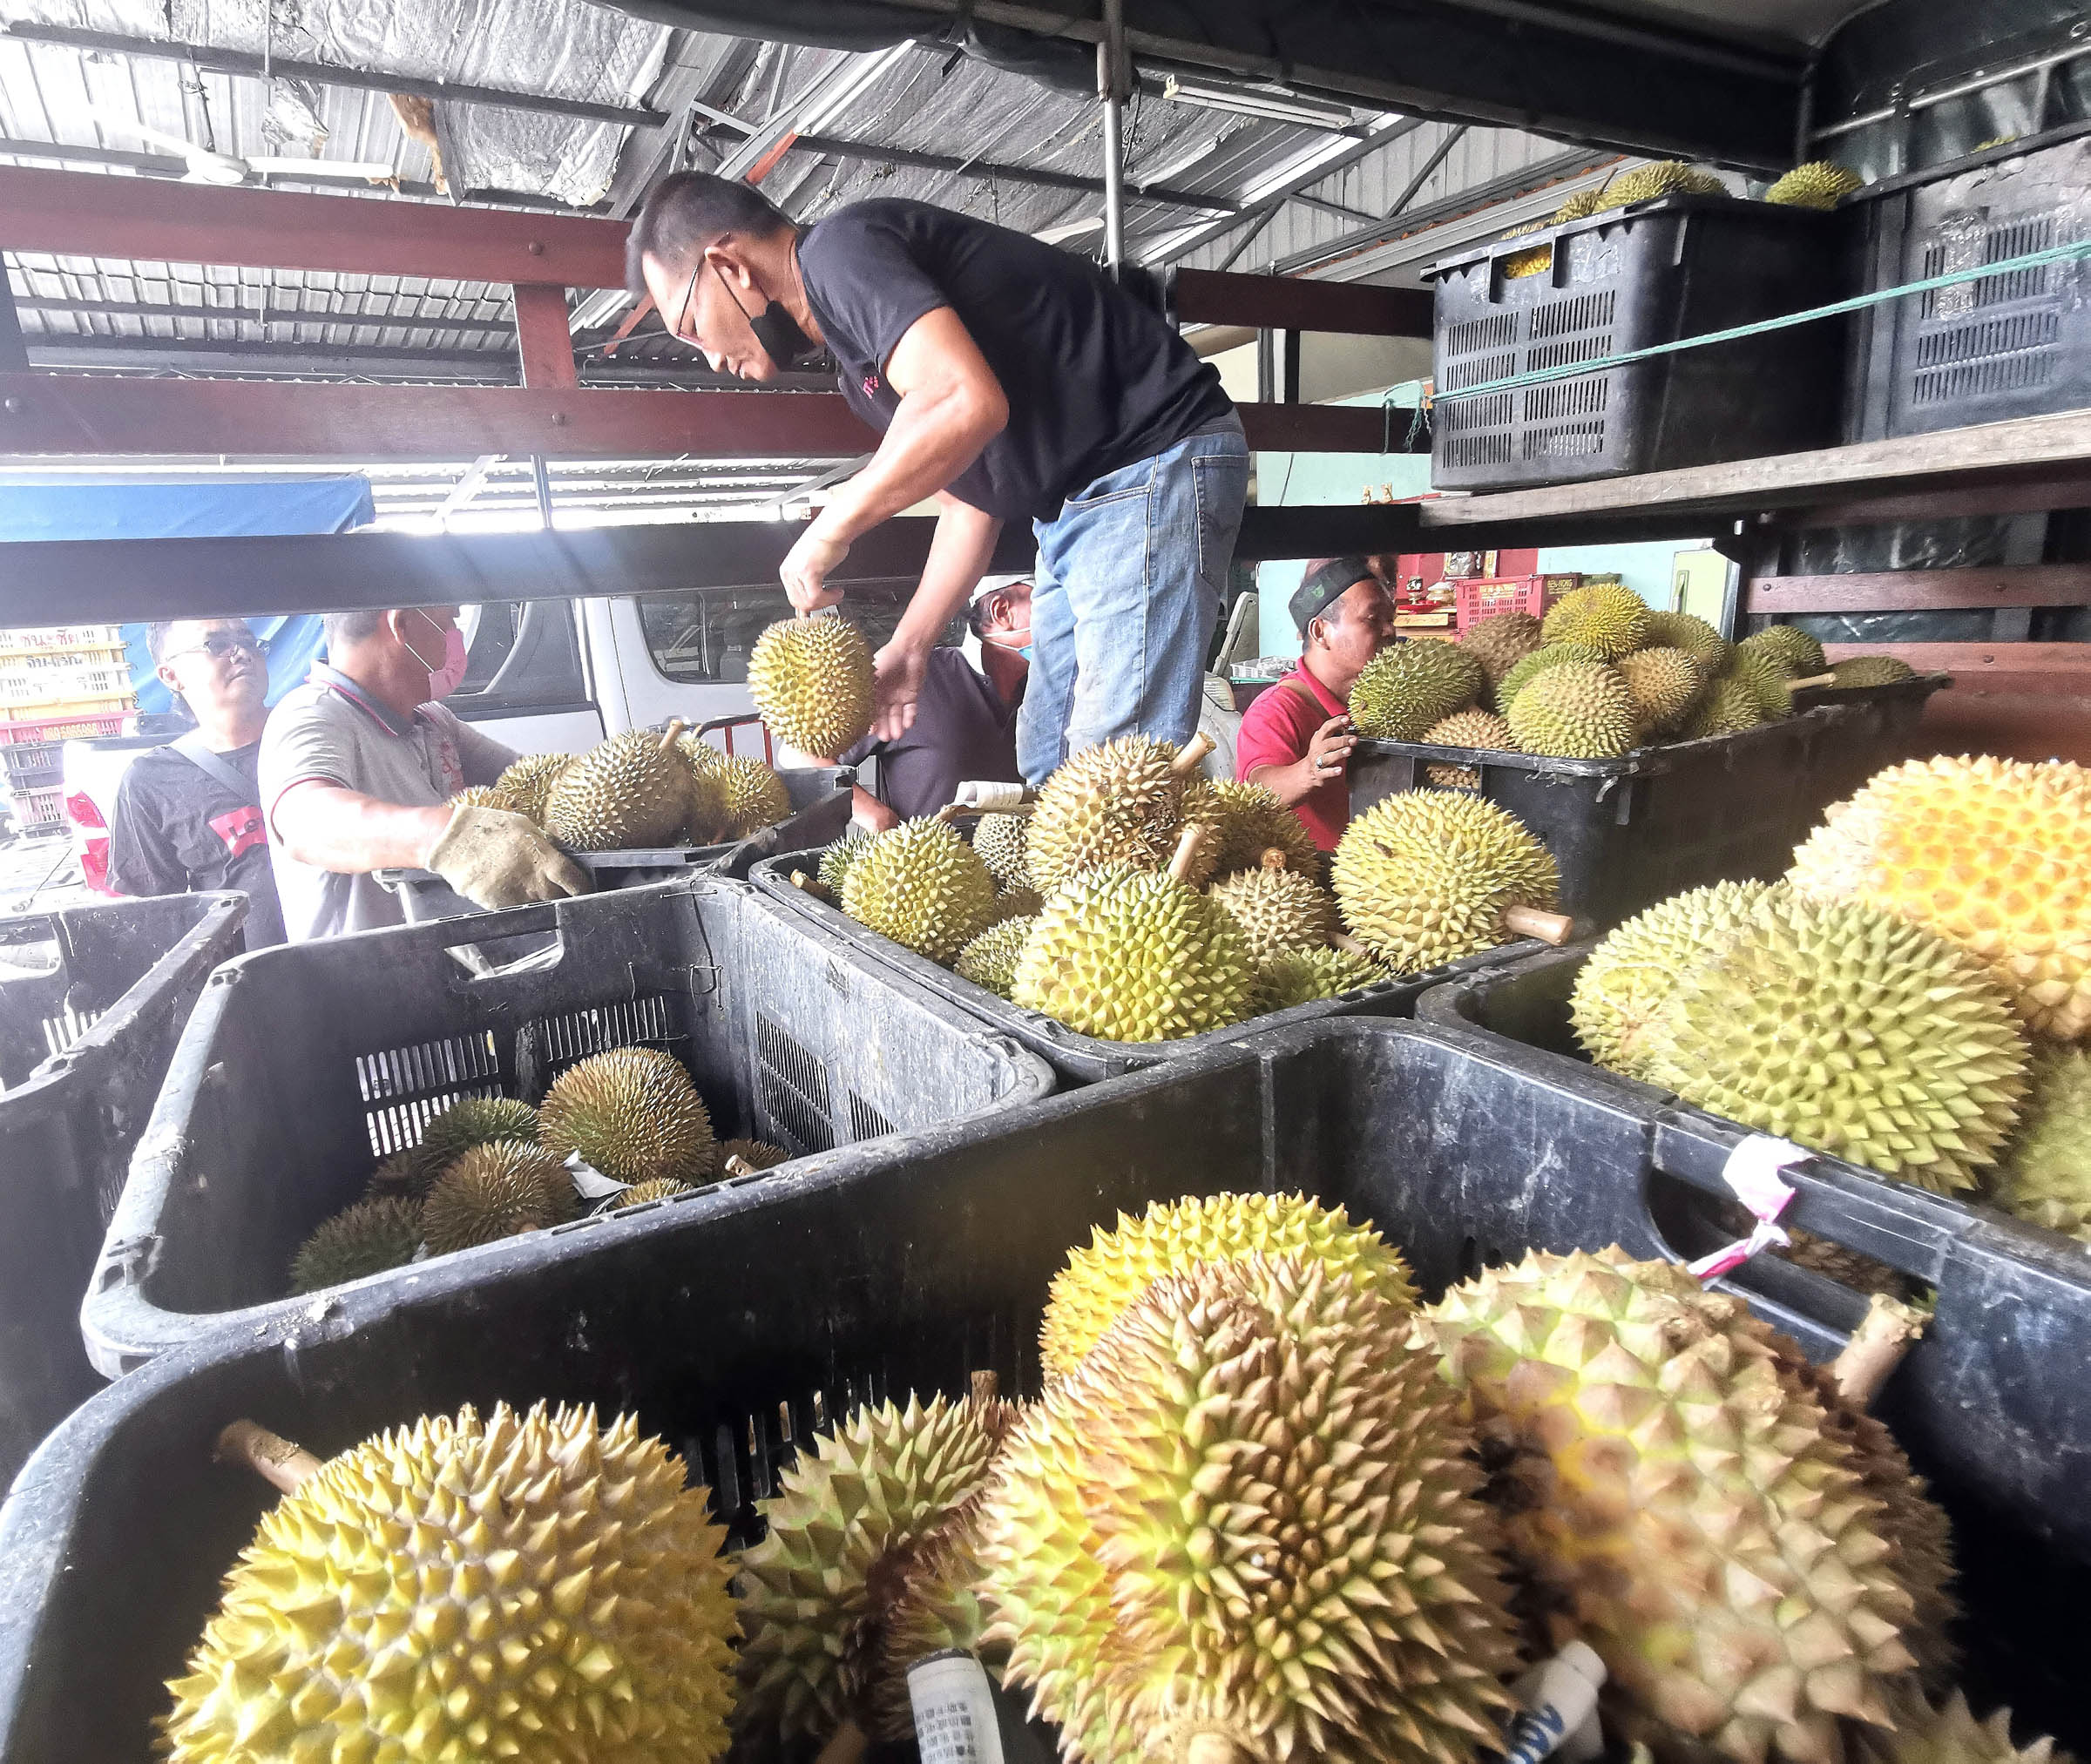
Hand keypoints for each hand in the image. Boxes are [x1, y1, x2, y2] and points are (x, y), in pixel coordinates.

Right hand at [426, 806, 590, 909]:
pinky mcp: (496, 905)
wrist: (450, 840)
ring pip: (538, 906)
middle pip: (558, 898)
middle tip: (559, 891)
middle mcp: (532, 880)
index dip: (582, 888)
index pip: (573, 880)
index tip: (584, 890)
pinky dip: (517, 902)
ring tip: (530, 887)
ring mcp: (514, 895)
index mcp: (543, 858)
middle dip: (562, 896)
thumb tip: (559, 852)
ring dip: (539, 900)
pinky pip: (515, 909)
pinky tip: (509, 889)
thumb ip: (545, 844)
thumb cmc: (489, 828)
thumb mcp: (524, 827)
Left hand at [781, 524, 849, 614]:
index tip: (823, 602)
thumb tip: (813, 594)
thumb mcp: (810, 564)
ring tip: (836, 594)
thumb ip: (807, 579)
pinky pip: (817, 597)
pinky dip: (829, 599)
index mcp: (787, 571)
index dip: (810, 604)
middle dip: (818, 605)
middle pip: (799, 604)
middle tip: (831, 600)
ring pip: (808, 603)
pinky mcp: (809, 574)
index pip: (793, 599)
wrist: (832, 530)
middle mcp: (789, 573)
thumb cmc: (826, 542)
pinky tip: (837, 592)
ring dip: (826, 602)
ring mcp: (797, 573)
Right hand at [870, 639, 928, 741]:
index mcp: (872, 692)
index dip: (870, 722)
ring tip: (897, 735)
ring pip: (896, 716)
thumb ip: (862, 689)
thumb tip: (847, 701)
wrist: (908, 650)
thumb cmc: (887, 658)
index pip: (869, 711)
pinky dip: (909, 718)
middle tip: (884, 737)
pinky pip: (910, 710)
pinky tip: (908, 725)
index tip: (869, 731)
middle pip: (883, 717)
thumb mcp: (870, 675)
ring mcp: (898, 697)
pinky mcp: (911, 696)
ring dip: (897, 726)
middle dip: (884, 728)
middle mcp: (884, 696)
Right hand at [1304, 714, 1355, 782]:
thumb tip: (1347, 722)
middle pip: (1329, 743)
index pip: (1326, 727)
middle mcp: (1317, 749)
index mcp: (1319, 739)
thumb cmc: (1318, 754)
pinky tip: (1340, 770)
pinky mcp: (1319, 773)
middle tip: (1354, 739)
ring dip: (1338, 753)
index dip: (1336, 722)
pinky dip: (1332, 771)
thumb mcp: (1323, 741)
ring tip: (1348, 751)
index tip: (1346, 719)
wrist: (1307, 772)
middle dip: (1342, 740)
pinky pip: (1325, 772)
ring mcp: (1317, 761)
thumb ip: (1334, 732)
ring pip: (1327, 757)